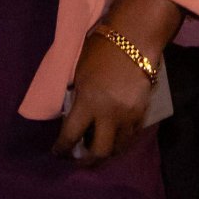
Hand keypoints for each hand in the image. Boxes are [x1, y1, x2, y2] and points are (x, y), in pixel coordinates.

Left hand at [55, 0, 179, 163]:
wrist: (135, 38)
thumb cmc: (101, 49)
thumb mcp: (80, 72)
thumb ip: (77, 97)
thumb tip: (72, 117)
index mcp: (88, 100)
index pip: (71, 133)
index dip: (62, 147)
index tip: (57, 153)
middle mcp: (109, 114)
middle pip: (99, 152)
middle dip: (86, 160)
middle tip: (78, 159)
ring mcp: (128, 116)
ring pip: (117, 147)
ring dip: (106, 151)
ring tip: (96, 148)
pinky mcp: (142, 114)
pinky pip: (130, 136)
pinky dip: (120, 140)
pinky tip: (113, 137)